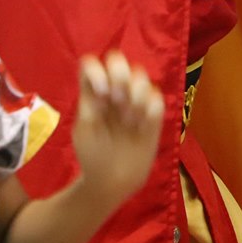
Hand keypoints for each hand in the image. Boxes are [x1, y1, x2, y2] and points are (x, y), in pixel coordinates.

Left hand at [72, 53, 164, 208]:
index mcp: (93, 94)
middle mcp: (114, 91)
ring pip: (141, 76)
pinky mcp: (153, 115)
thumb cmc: (93, 156)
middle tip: (116, 100)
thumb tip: (101, 83)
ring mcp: (134, 102)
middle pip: (118, 61)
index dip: (97, 70)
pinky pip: (157, 99)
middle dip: (119, 76)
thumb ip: (89, 105)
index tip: (101, 92)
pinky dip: (150, 109)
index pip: (91, 64)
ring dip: (135, 94)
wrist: (113, 181)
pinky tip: (141, 126)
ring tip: (129, 119)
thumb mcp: (84, 132)